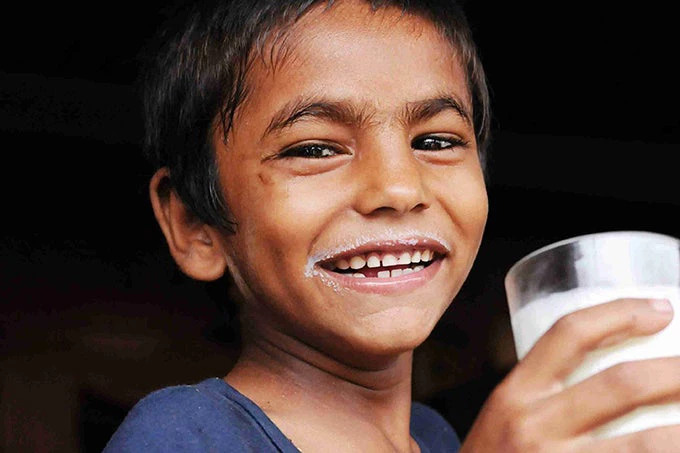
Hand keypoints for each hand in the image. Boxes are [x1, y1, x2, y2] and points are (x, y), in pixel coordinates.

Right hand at [460, 298, 679, 451]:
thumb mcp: (505, 417)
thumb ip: (545, 394)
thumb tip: (616, 370)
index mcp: (515, 393)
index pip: (569, 334)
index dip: (620, 314)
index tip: (661, 309)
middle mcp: (535, 425)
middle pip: (621, 384)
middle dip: (676, 372)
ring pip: (646, 442)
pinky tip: (676, 446)